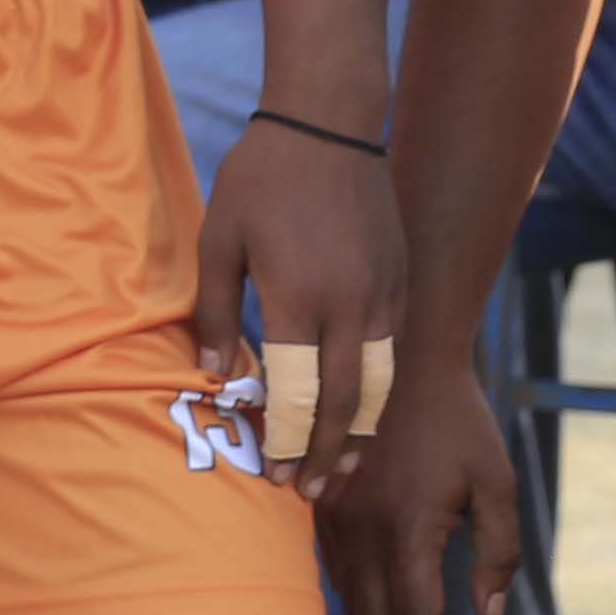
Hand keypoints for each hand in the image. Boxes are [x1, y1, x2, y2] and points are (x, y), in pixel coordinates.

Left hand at [189, 119, 404, 495]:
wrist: (329, 123)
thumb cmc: (263, 178)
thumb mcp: (220, 240)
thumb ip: (216, 312)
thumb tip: (216, 377)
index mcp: (300, 298)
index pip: (297, 395)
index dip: (285, 442)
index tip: (274, 475)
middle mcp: (351, 305)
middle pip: (344, 404)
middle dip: (324, 455)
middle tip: (307, 491)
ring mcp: (383, 294)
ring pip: (380, 386)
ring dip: (358, 434)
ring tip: (339, 469)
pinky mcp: (399, 280)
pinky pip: (394, 353)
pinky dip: (378, 394)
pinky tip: (359, 412)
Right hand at [322, 354, 522, 614]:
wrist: (403, 358)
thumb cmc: (460, 421)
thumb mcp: (497, 485)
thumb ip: (498, 556)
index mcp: (404, 529)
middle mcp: (359, 532)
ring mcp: (334, 523)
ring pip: (355, 614)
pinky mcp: (324, 513)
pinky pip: (341, 583)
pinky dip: (372, 611)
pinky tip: (409, 605)